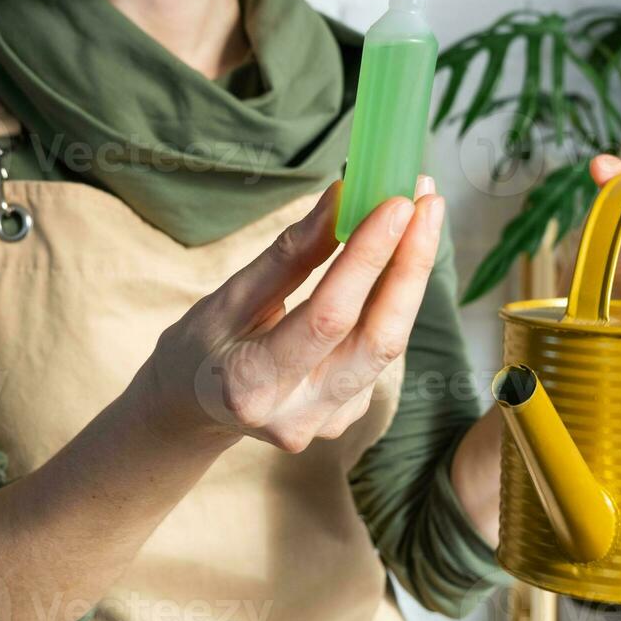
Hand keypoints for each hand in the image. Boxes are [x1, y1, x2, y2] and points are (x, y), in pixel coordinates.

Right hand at [138, 176, 444, 452]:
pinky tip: (396, 261)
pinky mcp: (347, 417)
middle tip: (427, 201)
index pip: (328, 316)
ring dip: (410, 276)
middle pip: (377, 338)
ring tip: (421, 215)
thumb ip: (288, 255)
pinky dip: (392, 301)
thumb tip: (343, 198)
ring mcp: (327, 422)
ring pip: (388, 344)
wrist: (193, 409)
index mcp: (253, 386)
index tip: (397, 203)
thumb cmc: (202, 345)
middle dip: (411, 265)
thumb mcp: (228, 296)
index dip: (368, 257)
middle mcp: (298, 415)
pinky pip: (380, 351)